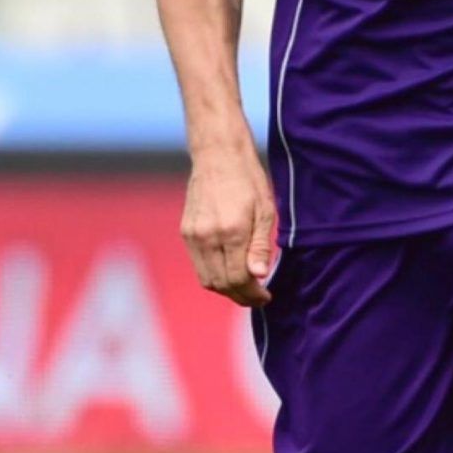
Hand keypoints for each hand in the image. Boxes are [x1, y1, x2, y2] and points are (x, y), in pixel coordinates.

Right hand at [181, 139, 278, 306]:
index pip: (238, 279)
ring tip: (244, 285)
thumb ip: (261, 246)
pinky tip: (229, 267)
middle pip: (220, 284)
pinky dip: (214, 274)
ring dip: (225, 288)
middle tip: (257, 296)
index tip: (266, 296)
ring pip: (206, 279)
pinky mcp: (186, 232)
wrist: (217, 155)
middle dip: (240, 296)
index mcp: (231, 231)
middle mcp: (208, 236)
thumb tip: (259, 275)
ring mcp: (193, 235)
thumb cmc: (248, 180)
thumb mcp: (265, 211)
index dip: (253, 294)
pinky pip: (198, 264)